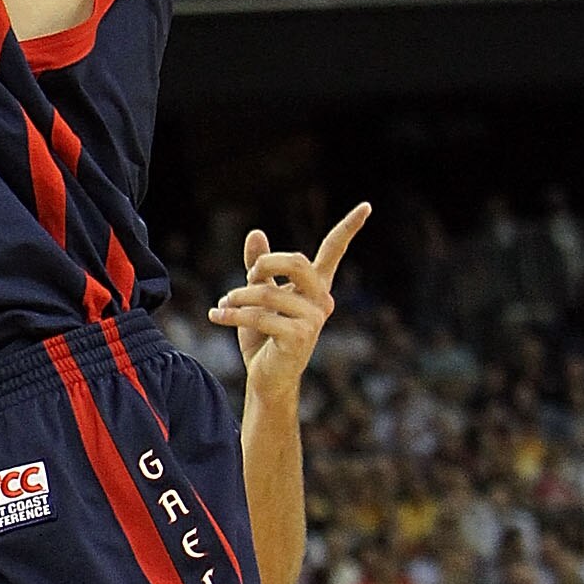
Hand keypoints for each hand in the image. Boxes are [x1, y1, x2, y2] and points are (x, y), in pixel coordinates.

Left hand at [209, 203, 369, 394]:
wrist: (266, 377)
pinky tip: (216, 316)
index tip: (367, 205)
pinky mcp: (300, 337)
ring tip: (223, 303)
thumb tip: (256, 233)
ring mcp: (314, 319)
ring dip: (238, 296)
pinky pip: (260, 316)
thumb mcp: (258, 295)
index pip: (334, 251)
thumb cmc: (264, 337)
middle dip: (266, 263)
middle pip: (297, 262)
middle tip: (248, 275)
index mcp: (315, 287)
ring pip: (268, 293)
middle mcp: (321, 301)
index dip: (349, 228)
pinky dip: (232, 314)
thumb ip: (259, 266)